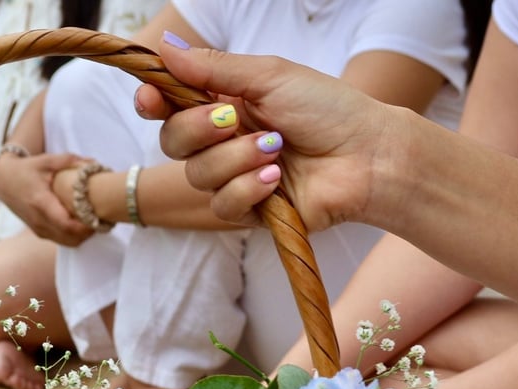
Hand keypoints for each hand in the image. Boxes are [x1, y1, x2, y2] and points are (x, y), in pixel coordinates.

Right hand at [0, 152, 92, 245]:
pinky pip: (62, 241)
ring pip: (68, 243)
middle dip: (89, 232)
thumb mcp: (46, 161)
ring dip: (84, 236)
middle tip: (103, 220)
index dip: (86, 226)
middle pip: (71, 237)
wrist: (4, 182)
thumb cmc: (27, 169)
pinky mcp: (40, 234)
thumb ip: (70, 161)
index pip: (67, 224)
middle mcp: (39, 221)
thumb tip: (94, 163)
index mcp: (41, 203)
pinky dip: (76, 237)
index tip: (99, 218)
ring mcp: (39, 230)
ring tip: (96, 223)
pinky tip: (84, 225)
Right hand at [135, 37, 394, 231]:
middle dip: (197, 129)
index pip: (170, 107)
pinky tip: (276, 179)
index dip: (153, 103)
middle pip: (174, 143)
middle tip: (233, 120)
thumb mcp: (269, 76)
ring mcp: (236, 178)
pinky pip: (223, 205)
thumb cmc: (327, 109)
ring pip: (198, 176)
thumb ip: (214, 68)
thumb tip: (164, 48)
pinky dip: (247, 188)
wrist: (366, 155)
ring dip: (235, 159)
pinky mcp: (250, 211)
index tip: (151, 99)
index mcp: (226, 105)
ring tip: (276, 149)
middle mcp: (224, 142)